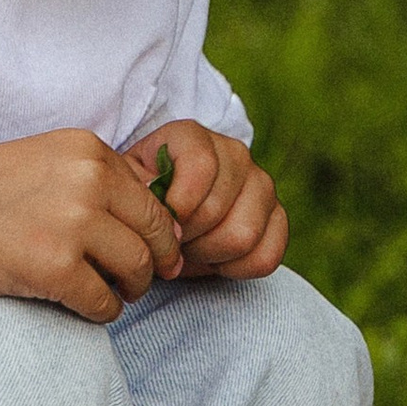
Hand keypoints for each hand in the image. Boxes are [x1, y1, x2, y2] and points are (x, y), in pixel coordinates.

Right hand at [0, 131, 183, 325]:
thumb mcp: (46, 161)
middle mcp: (89, 181)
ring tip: (114, 293)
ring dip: (131, 289)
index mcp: (89, 150)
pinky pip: (104, 302)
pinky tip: (85, 306)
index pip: (152, 197)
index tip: (153, 250)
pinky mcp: (57, 268)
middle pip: (155, 233)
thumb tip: (156, 217)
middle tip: (141, 280)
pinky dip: (102, 311)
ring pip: (137, 269)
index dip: (158, 230)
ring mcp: (75, 224)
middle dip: (156, 262)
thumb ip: (95, 178)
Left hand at [121, 120, 287, 279]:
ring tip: (193, 246)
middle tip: (173, 238)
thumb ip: (139, 190)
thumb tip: (164, 209)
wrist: (169, 212)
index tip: (164, 220)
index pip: (201, 166)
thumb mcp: (128, 186)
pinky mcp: (278, 217)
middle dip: (187, 237)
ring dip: (210, 254)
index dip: (179, 205)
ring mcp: (262, 184)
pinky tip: (217, 257)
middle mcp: (234, 153)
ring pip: (243, 236)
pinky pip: (267, 256)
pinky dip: (236, 269)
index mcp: (193, 137)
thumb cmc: (146, 197)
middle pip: (217, 210)